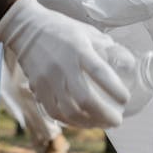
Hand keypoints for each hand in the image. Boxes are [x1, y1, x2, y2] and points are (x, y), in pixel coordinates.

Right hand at [0, 0, 132, 127]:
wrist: (26, 29)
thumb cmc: (61, 29)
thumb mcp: (86, 31)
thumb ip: (105, 47)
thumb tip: (126, 62)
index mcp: (79, 49)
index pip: (100, 72)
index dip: (115, 89)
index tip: (125, 99)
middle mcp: (63, 66)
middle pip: (85, 99)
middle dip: (105, 115)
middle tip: (117, 120)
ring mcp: (48, 79)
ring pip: (70, 111)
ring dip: (89, 122)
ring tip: (102, 124)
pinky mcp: (38, 88)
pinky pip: (55, 112)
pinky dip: (70, 121)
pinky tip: (82, 122)